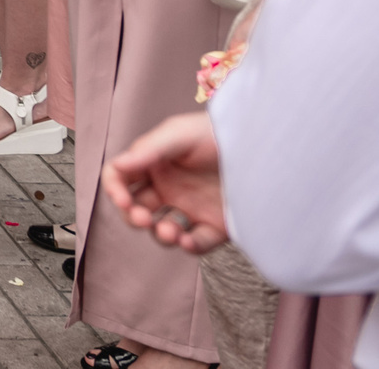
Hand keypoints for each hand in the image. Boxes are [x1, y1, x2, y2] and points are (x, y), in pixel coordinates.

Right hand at [103, 112, 230, 252]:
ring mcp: (191, 207)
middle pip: (136, 208)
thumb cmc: (219, 132)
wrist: (263, 149)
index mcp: (154, 163)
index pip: (121, 177)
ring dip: (160, 235)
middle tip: (143, 220)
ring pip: (163, 229)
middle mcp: (169, 186)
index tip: (123, 200)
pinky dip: (189, 246)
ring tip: (170, 232)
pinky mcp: (215, 225)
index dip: (114, 190)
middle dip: (133, 217)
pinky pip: (196, 242)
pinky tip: (188, 241)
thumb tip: (118, 166)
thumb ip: (148, 150)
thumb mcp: (179, 134)